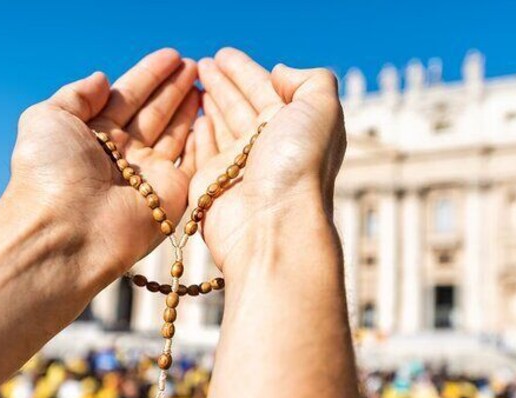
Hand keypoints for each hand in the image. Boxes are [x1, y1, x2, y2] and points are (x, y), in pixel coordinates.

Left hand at [4, 48, 198, 280]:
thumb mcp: (48, 118)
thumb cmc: (51, 174)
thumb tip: (103, 79)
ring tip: (205, 83)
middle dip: (173, 89)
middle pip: (154, 114)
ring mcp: (148, 176)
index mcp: (92, 136)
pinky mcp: (171, 196)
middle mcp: (121, 156)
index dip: (149, 76)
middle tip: (195, 65)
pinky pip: (191, 163)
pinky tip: (210, 117)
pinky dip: (202, 141)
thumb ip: (77, 94)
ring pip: (174, 135)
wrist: (68, 230)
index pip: (127, 98)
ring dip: (189, 109)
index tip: (171, 56)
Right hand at [192, 48, 346, 272]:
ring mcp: (236, 166)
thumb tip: (280, 73)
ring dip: (209, 103)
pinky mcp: (209, 184)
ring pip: (220, 126)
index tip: (224, 54)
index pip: (264, 89)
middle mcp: (265, 146)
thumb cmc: (299, 167)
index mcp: (291, 127)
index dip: (245, 70)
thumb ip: (310, 80)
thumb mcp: (322, 110)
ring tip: (194, 82)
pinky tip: (195, 121)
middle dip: (223, 83)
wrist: (273, 225)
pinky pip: (202, 152)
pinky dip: (198, 134)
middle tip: (202, 63)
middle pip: (240, 106)